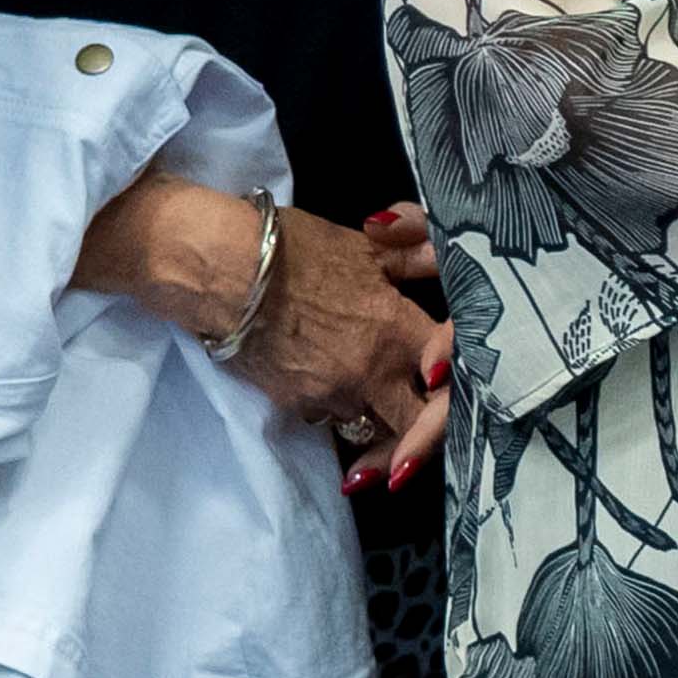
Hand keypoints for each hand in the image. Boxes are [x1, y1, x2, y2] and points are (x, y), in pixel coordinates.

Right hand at [225, 209, 447, 487]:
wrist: (220, 272)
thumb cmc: (294, 249)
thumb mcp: (364, 246)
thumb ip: (414, 259)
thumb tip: (447, 260)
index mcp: (399, 332)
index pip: (450, 379)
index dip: (457, 382)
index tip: (450, 381)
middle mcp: (373, 375)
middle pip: (416, 424)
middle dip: (423, 430)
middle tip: (423, 429)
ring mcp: (332, 397)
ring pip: (371, 424)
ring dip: (378, 418)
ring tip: (377, 407)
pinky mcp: (295, 406)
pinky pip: (331, 418)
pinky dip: (338, 408)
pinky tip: (333, 387)